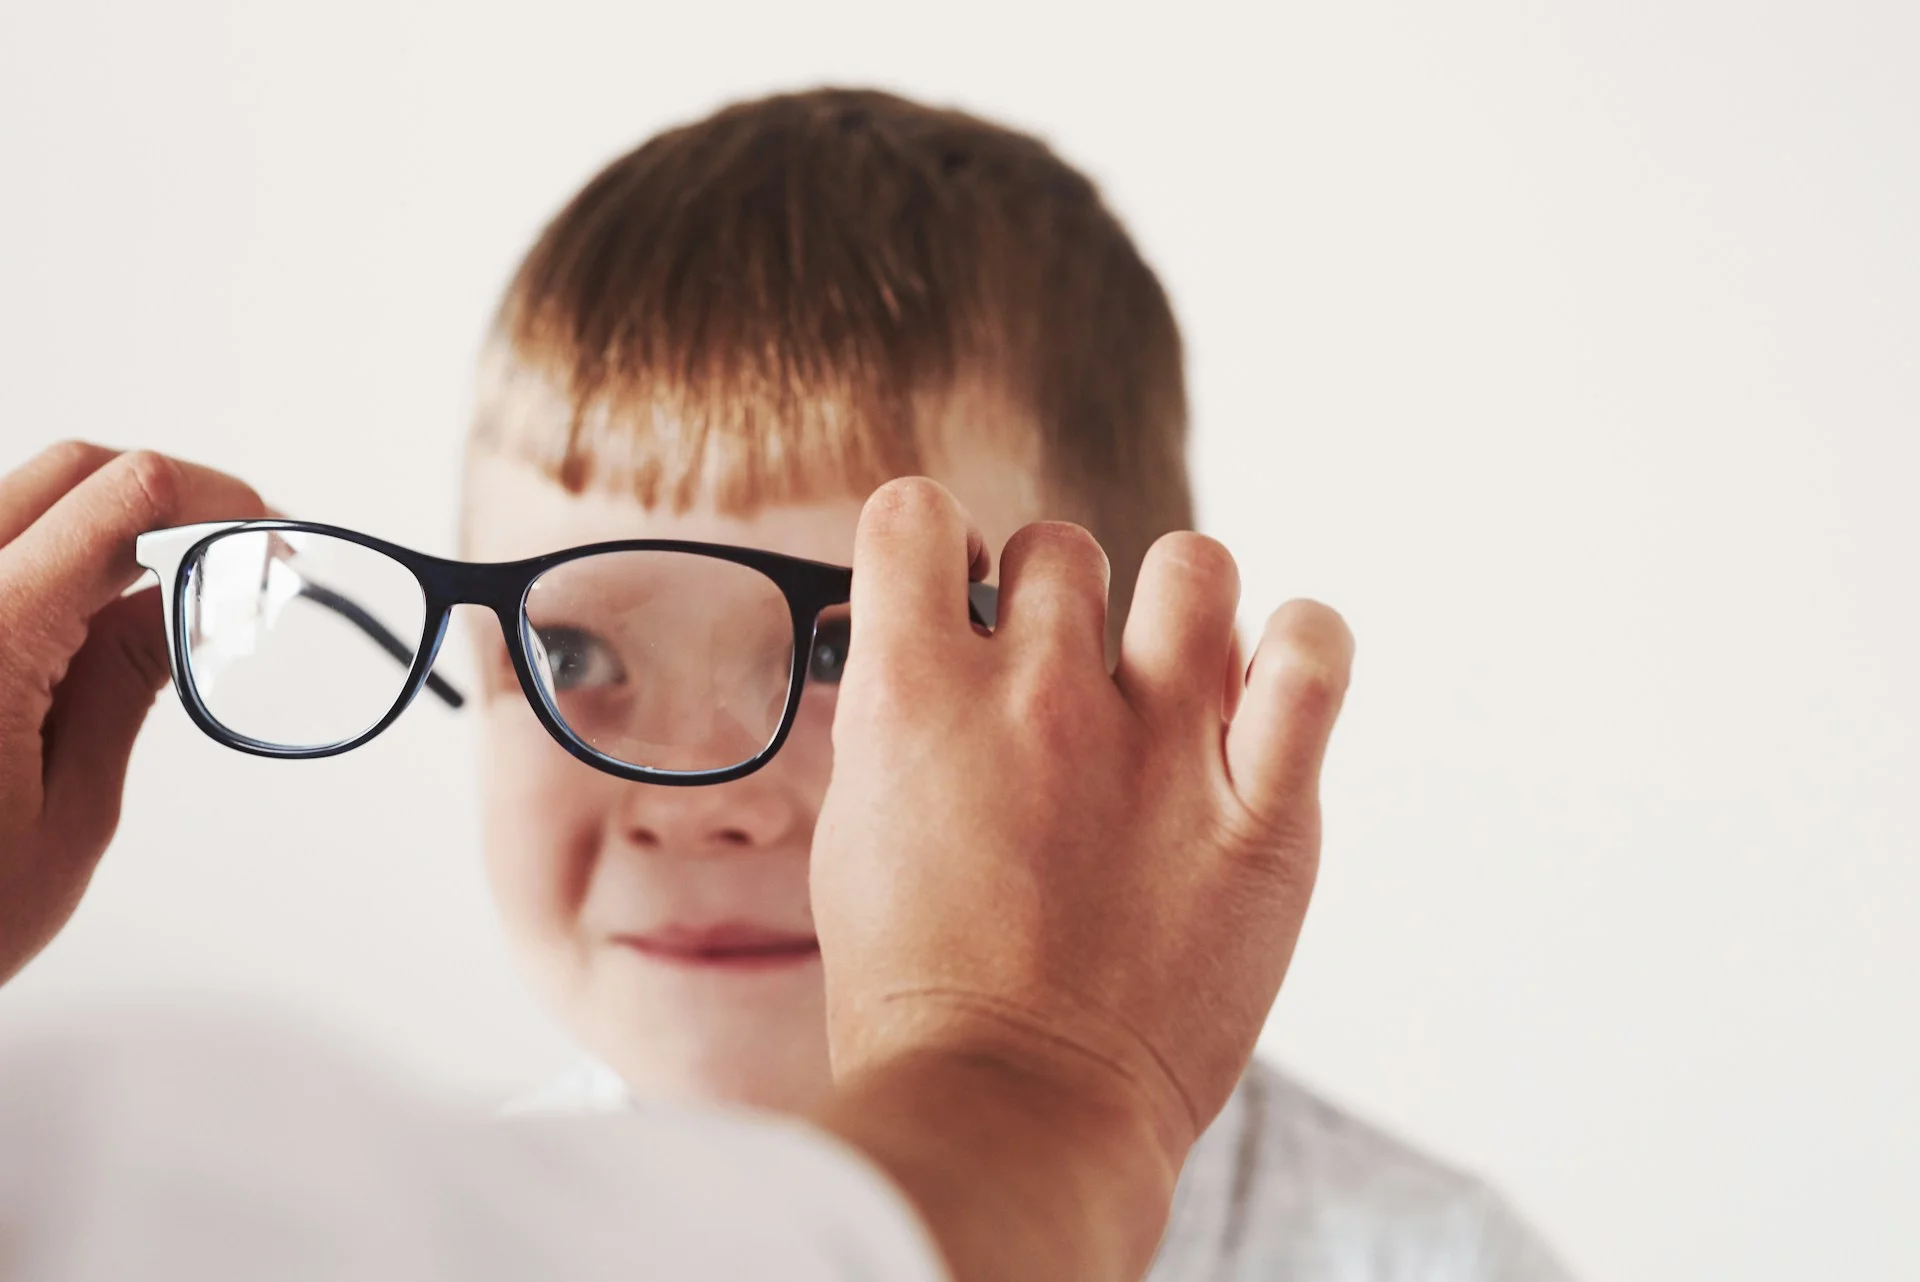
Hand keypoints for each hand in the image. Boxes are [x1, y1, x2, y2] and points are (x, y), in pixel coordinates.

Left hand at [0, 443, 263, 984]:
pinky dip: (57, 566)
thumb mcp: (72, 811)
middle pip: (73, 471)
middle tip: (241, 563)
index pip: (124, 495)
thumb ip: (130, 681)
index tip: (275, 544)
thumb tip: (196, 600)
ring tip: (171, 605)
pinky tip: (92, 629)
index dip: (220, 502)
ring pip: (25, 503)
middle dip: (173, 500)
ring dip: (110, 529)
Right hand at [809, 479, 1352, 1281]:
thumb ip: (898, 721)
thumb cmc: (919, 993)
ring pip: (1193, 564)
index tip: (951, 595)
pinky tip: (1270, 679)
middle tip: (1060, 682)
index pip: (914, 514)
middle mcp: (1037, 697)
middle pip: (1061, 546)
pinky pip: (1313, 655)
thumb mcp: (857, 835)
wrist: (1011, 1115)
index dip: (930, 547)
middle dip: (1054, 601)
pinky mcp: (1263, 809)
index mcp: (915, 698)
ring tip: (1168, 677)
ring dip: (1174, 607)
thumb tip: (929, 647)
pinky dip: (1300, 644)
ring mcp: (1160, 746)